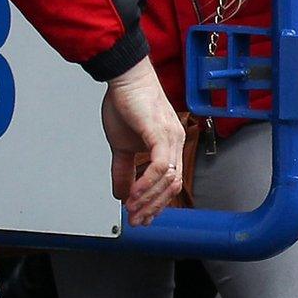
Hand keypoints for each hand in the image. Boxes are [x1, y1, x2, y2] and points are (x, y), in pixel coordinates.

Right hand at [101, 59, 185, 225]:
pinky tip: (134, 193)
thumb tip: (122, 193)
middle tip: (136, 220)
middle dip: (153, 207)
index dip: (157, 204)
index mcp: (170, 145)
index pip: (171, 183)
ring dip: (149, 199)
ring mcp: (171, 138)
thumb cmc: (126, 104)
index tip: (143, 218)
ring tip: (132, 209)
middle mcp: (176, 142)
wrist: (125, 77)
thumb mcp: (122, 146)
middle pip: (173, 186)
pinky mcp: (161, 133)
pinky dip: (147, 183)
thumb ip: (124, 171)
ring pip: (168, 179)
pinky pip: (160, 166)